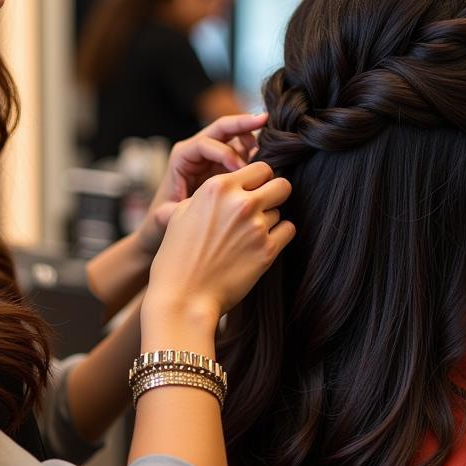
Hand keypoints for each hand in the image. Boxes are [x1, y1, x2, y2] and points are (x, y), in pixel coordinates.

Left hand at [134, 113, 267, 257]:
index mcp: (182, 157)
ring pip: (234, 137)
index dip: (224, 152)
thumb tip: (193, 209)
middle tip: (264, 120)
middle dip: (242, 123)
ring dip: (251, 138)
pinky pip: (242, 152)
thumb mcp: (164, 216)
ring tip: (266, 151)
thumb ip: (175, 212)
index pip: (204, 143)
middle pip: (221, 128)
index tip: (239, 170)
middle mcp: (197, 152)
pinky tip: (264, 164)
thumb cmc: (162, 218)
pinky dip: (254, 153)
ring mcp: (213, 156)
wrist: (166, 224)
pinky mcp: (225, 165)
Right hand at [142, 161, 294, 340]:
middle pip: (281, 184)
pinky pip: (289, 230)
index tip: (252, 192)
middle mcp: (241, 203)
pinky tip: (261, 245)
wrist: (184, 297)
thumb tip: (229, 186)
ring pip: (281, 211)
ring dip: (270, 220)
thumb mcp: (181, 214)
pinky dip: (279, 236)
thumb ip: (207, 194)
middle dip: (274, 195)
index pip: (261, 167)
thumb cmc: (177, 257)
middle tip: (261, 209)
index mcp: (218, 188)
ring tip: (248, 236)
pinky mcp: (267, 251)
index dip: (258, 180)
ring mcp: (256, 226)